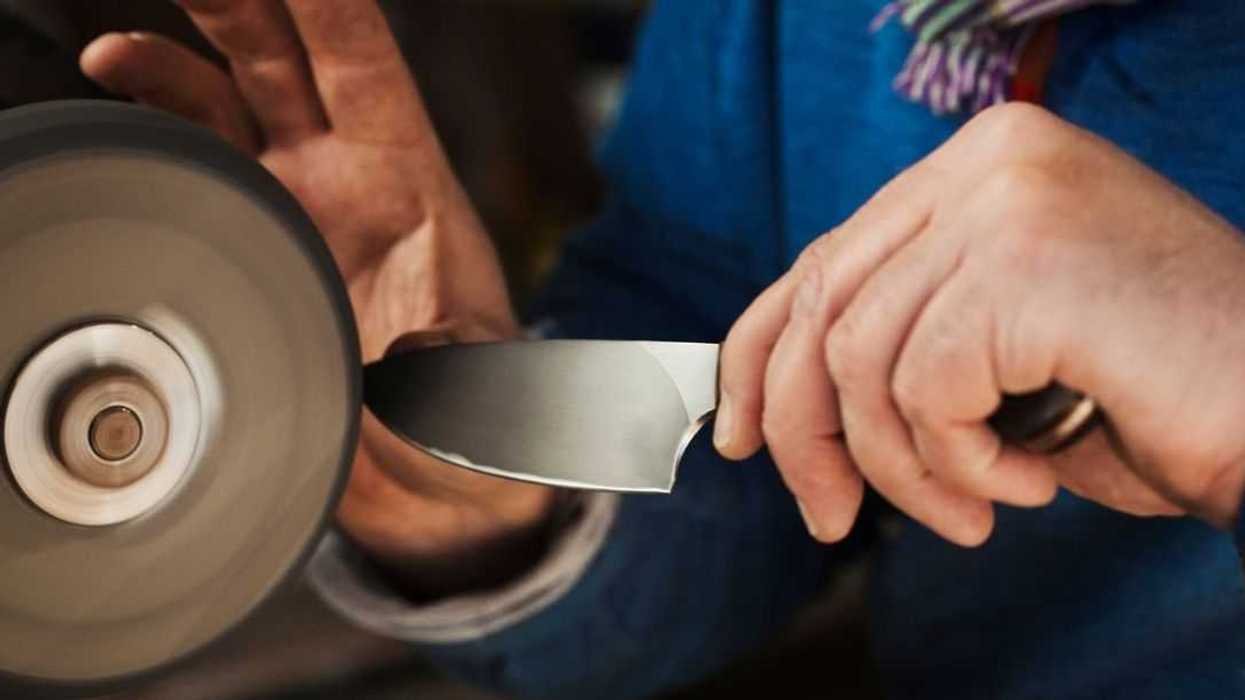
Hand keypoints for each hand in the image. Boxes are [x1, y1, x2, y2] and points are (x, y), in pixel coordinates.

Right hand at [81, 0, 553, 591]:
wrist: (434, 472)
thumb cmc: (473, 415)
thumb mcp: (480, 379)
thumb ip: (449, 364)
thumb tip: (414, 358)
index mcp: (409, 181)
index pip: (363, 61)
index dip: (323, 4)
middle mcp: (345, 175)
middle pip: (282, 56)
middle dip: (233, 2)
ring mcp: (292, 203)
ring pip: (224, 95)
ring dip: (171, 58)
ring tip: (114, 49)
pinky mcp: (252, 240)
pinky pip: (193, 155)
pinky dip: (152, 117)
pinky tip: (116, 95)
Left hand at [716, 103, 1244, 545]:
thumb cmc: (1150, 391)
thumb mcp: (993, 356)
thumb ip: (898, 339)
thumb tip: (771, 401)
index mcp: (976, 167)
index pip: (823, 260)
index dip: (758, 354)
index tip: (739, 436)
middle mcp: (987, 163)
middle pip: (824, 307)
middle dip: (805, 432)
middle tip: (828, 517)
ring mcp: (1007, 201)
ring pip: (862, 360)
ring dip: (901, 469)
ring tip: (969, 509)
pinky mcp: (1028, 261)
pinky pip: (925, 390)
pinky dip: (959, 465)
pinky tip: (1026, 482)